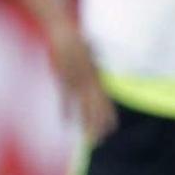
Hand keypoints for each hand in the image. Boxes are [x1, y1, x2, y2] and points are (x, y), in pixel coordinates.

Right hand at [49, 24, 117, 143]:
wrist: (65, 34)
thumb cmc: (77, 41)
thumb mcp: (92, 54)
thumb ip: (95, 63)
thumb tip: (100, 64)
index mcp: (97, 78)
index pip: (105, 102)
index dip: (108, 116)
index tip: (111, 129)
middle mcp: (89, 82)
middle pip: (97, 109)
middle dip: (98, 126)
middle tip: (100, 141)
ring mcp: (76, 82)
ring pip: (83, 108)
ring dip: (86, 124)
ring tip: (88, 138)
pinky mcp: (63, 80)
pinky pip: (66, 100)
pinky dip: (66, 112)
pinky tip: (66, 124)